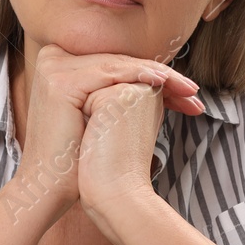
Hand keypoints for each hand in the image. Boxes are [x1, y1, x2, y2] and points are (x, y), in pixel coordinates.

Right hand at [13, 43, 201, 219]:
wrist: (51, 186)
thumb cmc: (78, 157)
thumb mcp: (102, 114)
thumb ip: (121, 89)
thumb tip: (162, 76)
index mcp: (60, 63)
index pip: (115, 64)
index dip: (152, 76)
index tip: (185, 93)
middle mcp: (52, 58)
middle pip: (118, 63)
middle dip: (161, 78)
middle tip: (194, 92)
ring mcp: (54, 67)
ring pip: (118, 66)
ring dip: (159, 75)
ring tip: (189, 90)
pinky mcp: (60, 80)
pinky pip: (110, 73)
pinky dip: (141, 76)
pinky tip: (164, 83)